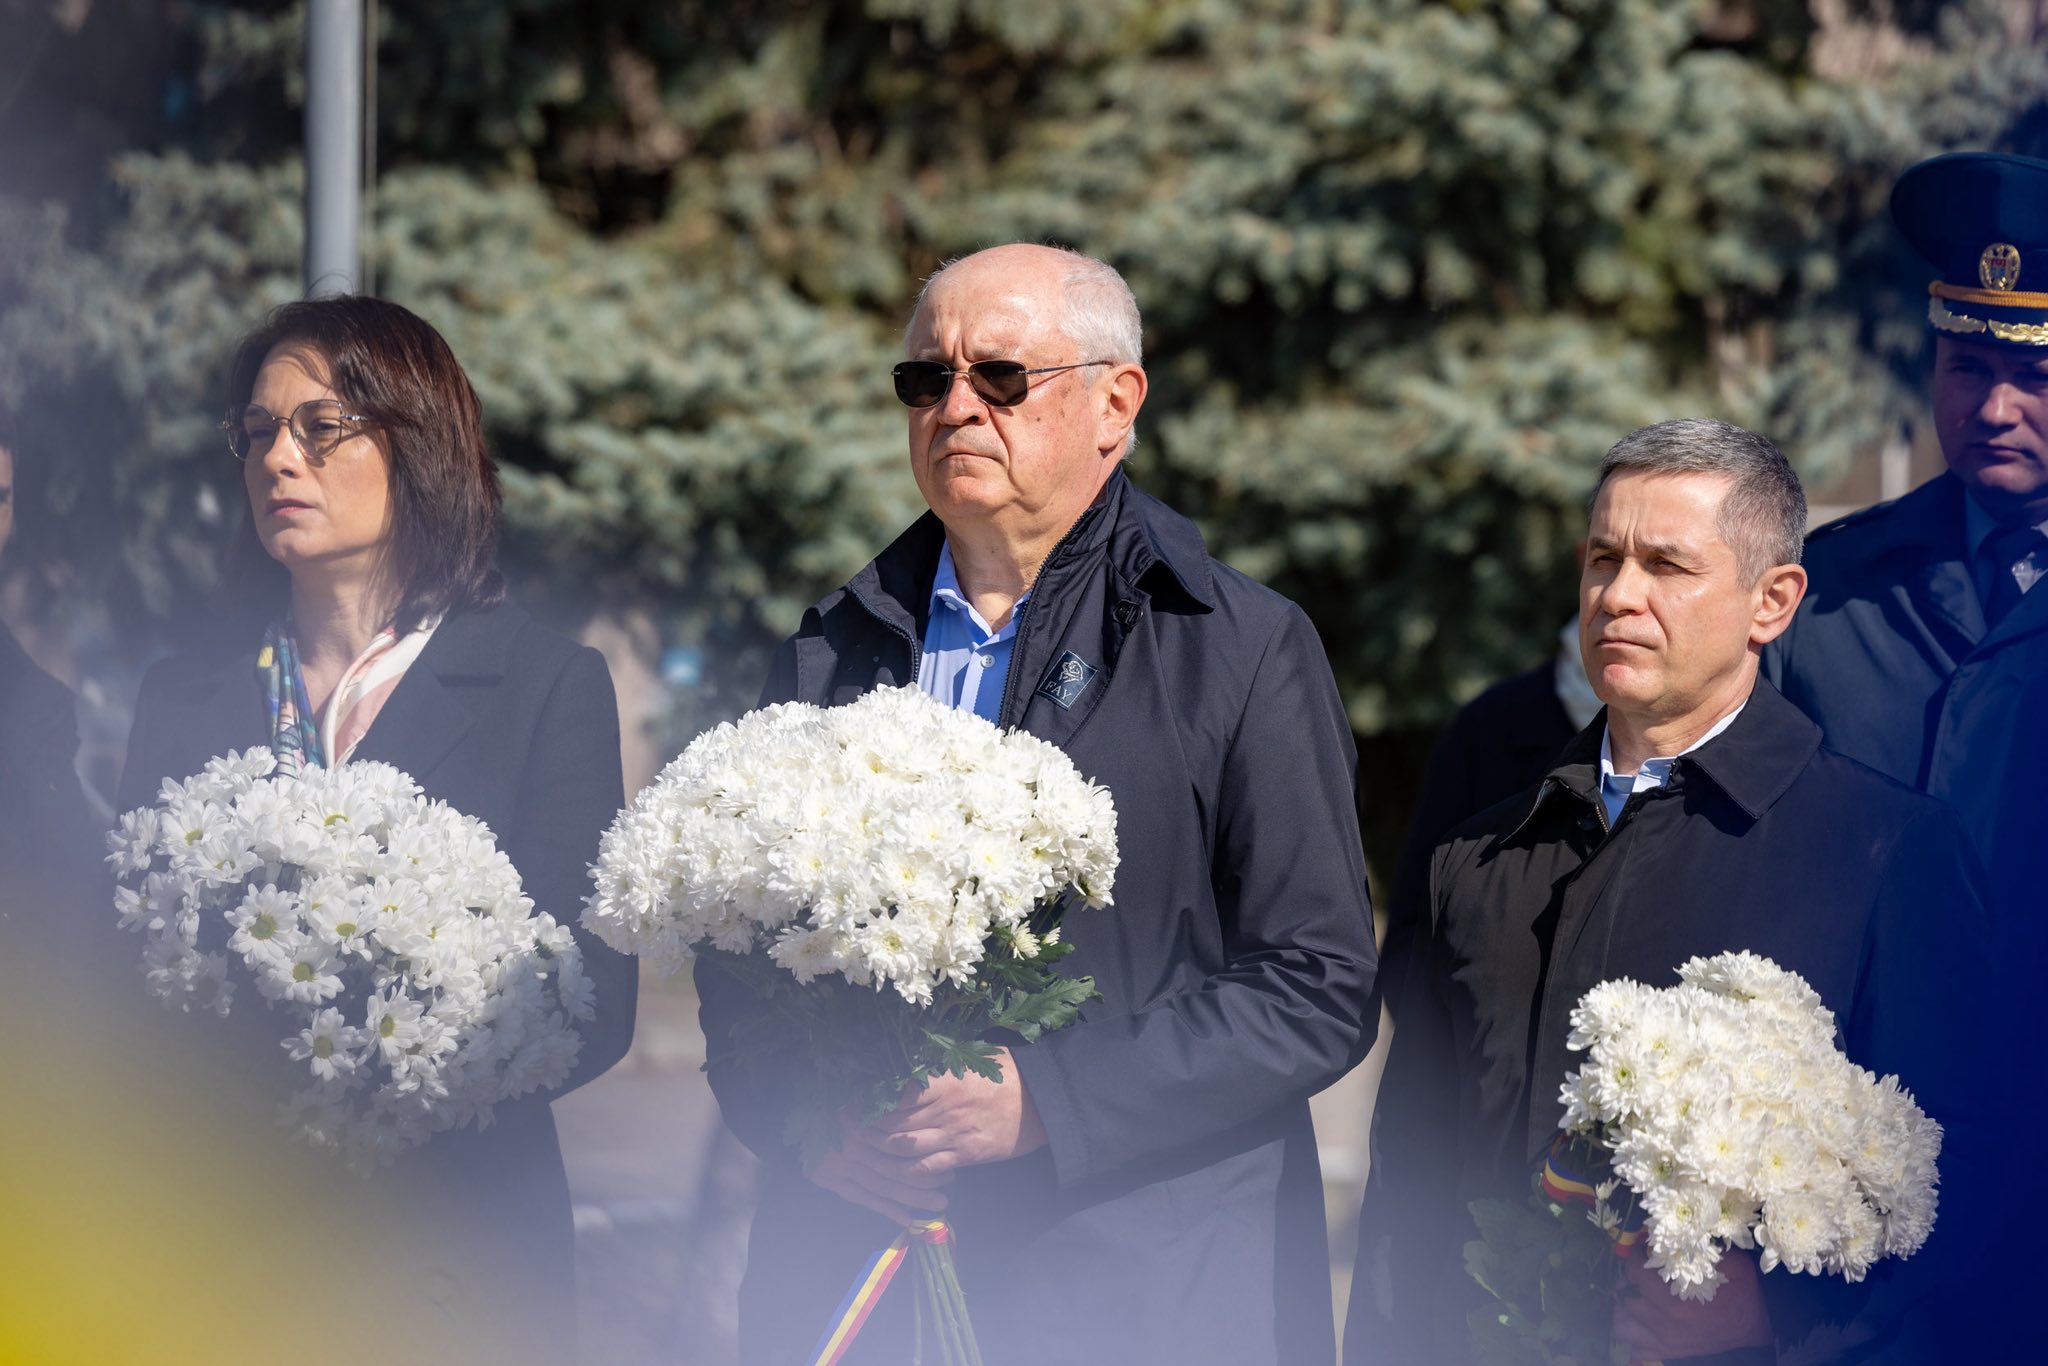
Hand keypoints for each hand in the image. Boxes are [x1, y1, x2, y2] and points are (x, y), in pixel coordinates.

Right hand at [807, 1107, 953, 1226]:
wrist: (789, 1118)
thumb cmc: (828, 1101)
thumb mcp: (856, 1093)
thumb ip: (880, 1100)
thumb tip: (915, 1095)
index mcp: (863, 1123)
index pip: (900, 1146)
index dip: (924, 1155)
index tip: (947, 1160)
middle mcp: (855, 1148)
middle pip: (896, 1168)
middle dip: (924, 1179)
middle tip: (949, 1186)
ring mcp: (842, 1167)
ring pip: (883, 1186)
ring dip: (911, 1198)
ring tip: (937, 1205)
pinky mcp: (831, 1181)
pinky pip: (862, 1198)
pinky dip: (884, 1209)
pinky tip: (906, 1220)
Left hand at [865, 1046, 1047, 1176]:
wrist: (1044, 1102)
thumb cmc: (1009, 1073)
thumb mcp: (977, 1056)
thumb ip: (944, 1059)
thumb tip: (913, 1051)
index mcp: (945, 1081)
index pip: (896, 1094)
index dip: (872, 1101)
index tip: (856, 1102)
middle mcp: (945, 1110)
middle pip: (894, 1124)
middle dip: (868, 1128)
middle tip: (851, 1128)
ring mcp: (954, 1135)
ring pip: (904, 1148)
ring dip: (881, 1151)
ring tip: (865, 1148)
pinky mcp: (965, 1156)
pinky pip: (926, 1169)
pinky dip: (906, 1172)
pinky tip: (895, 1169)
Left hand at [1612, 1248, 1771, 1362]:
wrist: (1756, 1332)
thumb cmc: (1744, 1295)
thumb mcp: (1733, 1264)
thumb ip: (1703, 1248)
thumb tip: (1673, 1234)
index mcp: (1676, 1301)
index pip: (1634, 1273)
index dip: (1635, 1258)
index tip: (1643, 1252)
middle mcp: (1665, 1324)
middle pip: (1624, 1297)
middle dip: (1629, 1281)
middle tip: (1640, 1273)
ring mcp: (1664, 1341)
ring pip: (1622, 1323)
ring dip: (1625, 1308)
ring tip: (1638, 1296)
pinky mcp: (1668, 1352)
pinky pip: (1634, 1345)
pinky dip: (1634, 1332)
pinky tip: (1644, 1320)